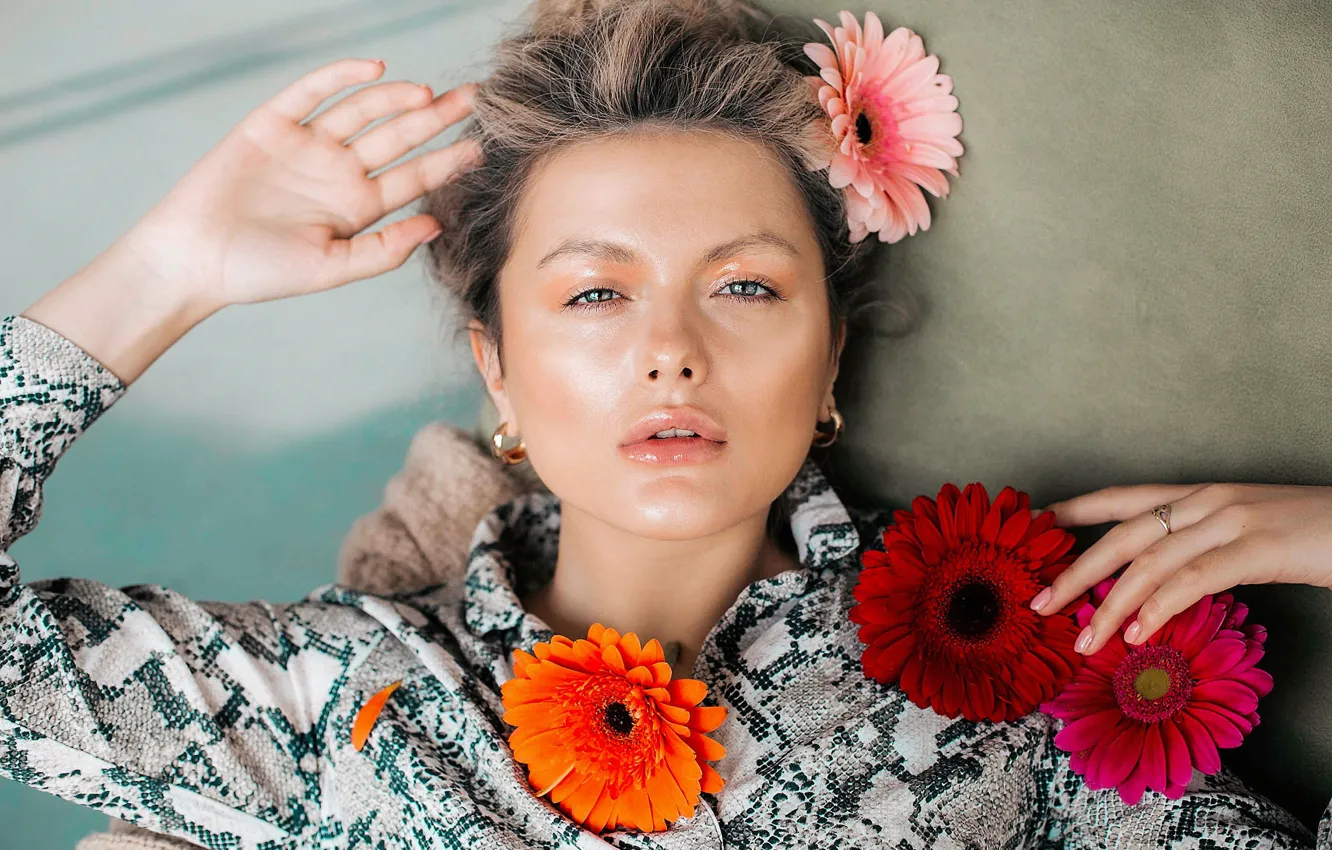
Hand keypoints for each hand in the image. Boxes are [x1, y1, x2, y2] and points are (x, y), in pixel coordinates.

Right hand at [123, 58, 480, 312]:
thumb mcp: (331, 269)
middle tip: (475, 99)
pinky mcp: (272, 124)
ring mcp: (308, 145)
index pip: (414, 179)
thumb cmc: (260, 272)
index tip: (482, 148)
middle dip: (436, 119)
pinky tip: (375, 69)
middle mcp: (339, 172)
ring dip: (396, 99)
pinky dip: (341, 76)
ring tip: (429, 94)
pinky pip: (312, 92)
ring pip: (363, 111)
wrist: (193, 258)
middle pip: (398, 137)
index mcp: (358, 208)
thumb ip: (383, 252)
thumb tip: (435, 226)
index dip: (447, 163)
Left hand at [1028, 482, 1331, 655]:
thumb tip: (1157, 592)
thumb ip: (1203, 553)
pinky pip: (1193, 580)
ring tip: (1084, 640)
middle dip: (1075, 571)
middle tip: (1040, 603)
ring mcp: (1232, 521)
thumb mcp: (1248, 536)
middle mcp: (1208, 501)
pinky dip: (1158, 607)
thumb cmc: (1316, 535)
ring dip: (1110, 605)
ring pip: (1149, 562)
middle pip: (1122, 534)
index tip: (1036, 525)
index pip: (1123, 498)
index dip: (1076, 510)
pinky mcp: (1258, 548)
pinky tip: (1137, 634)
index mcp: (1202, 496)